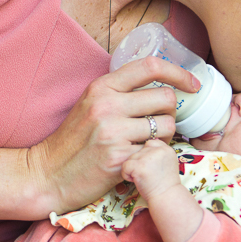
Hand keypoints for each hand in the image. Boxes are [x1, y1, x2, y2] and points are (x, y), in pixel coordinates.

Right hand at [25, 57, 200, 216]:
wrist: (48, 174)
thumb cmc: (73, 141)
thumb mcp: (90, 104)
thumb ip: (119, 92)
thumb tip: (160, 85)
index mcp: (102, 86)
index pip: (150, 66)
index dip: (179, 73)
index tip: (192, 84)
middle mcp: (107, 105)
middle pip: (166, 98)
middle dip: (170, 113)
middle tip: (158, 125)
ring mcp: (113, 132)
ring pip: (167, 127)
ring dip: (165, 137)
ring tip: (146, 144)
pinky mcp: (119, 158)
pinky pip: (156, 151)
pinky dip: (152, 155)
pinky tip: (137, 159)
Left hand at [120, 139, 181, 202]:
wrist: (166, 198)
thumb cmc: (165, 184)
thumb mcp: (168, 163)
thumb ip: (158, 154)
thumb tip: (143, 147)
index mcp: (167, 149)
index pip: (150, 142)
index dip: (145, 154)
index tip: (149, 167)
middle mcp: (159, 150)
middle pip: (139, 150)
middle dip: (139, 162)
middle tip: (147, 175)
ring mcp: (148, 157)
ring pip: (131, 157)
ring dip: (133, 168)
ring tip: (143, 178)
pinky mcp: (139, 165)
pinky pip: (125, 165)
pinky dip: (126, 174)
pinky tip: (135, 180)